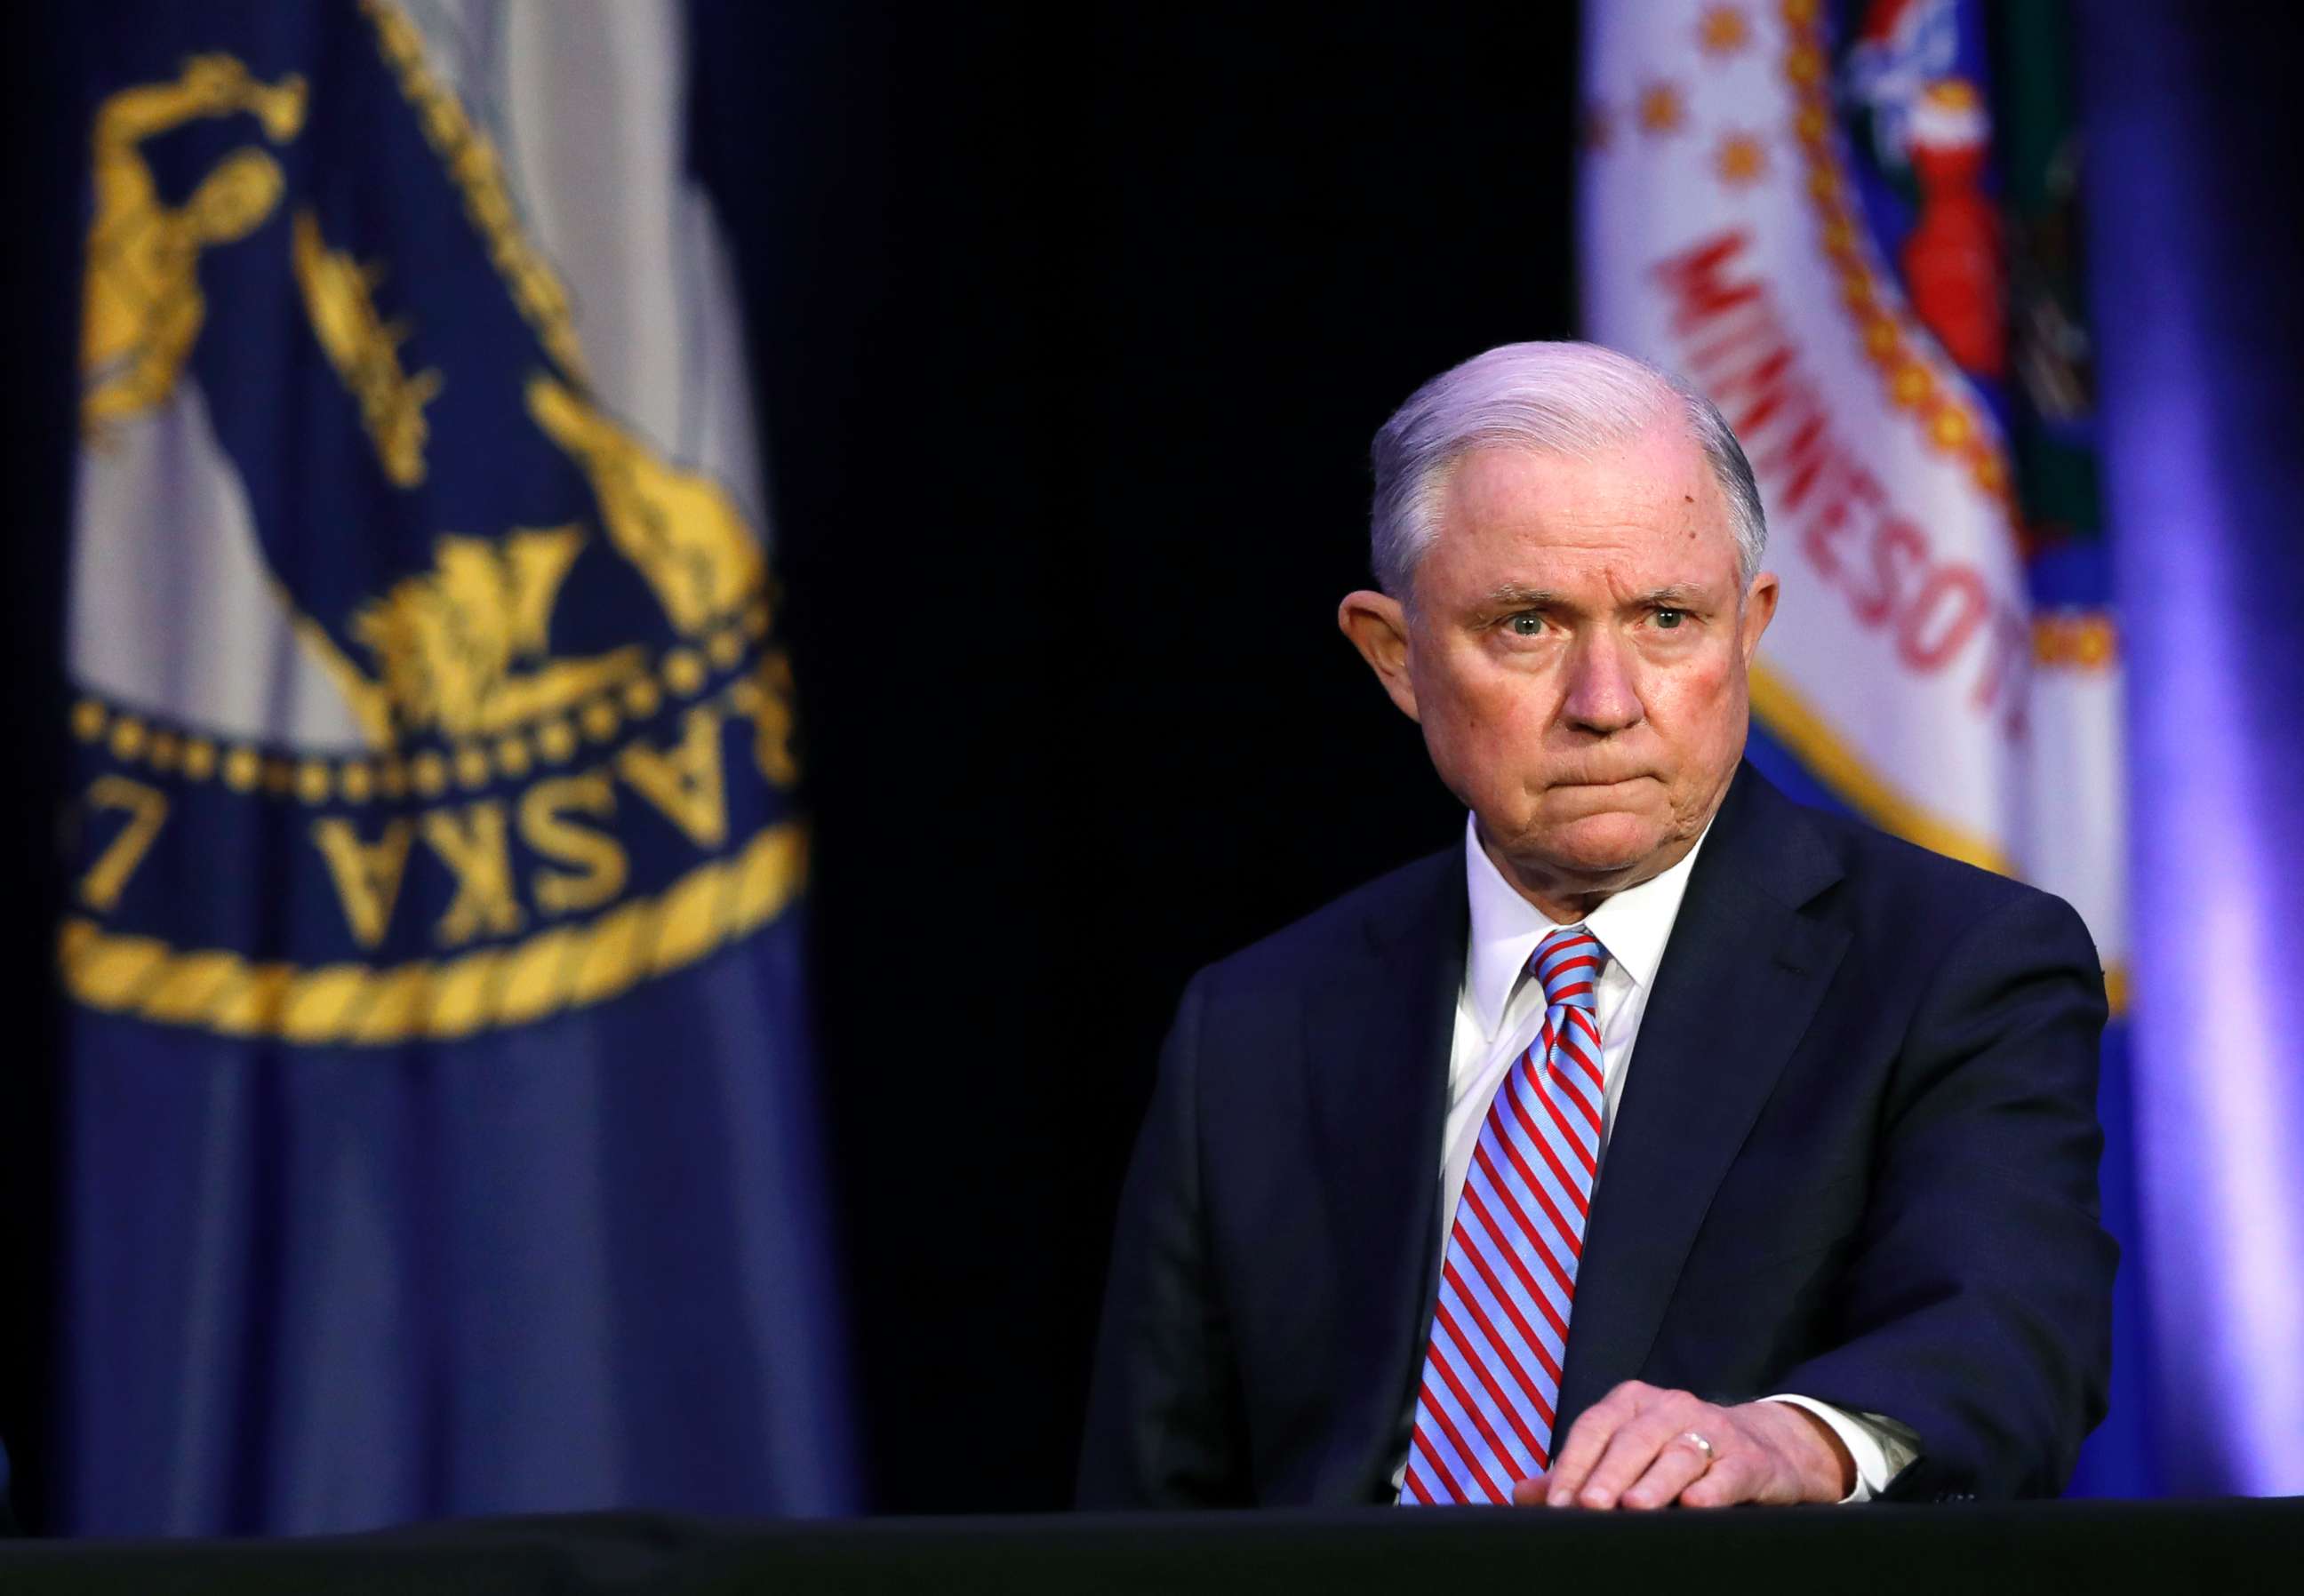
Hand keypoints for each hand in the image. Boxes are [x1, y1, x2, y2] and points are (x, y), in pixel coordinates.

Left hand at [1509, 1381, 1853, 1509]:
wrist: (1764, 1449)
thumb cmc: (1677, 1452)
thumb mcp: (1627, 1453)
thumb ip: (1577, 1472)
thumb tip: (1522, 1493)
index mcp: (1632, 1402)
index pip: (1594, 1428)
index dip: (1573, 1464)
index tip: (1555, 1503)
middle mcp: (1671, 1408)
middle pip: (1632, 1439)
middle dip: (1608, 1474)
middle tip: (1589, 1506)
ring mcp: (1713, 1430)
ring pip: (1678, 1455)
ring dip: (1654, 1482)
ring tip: (1634, 1508)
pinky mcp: (1750, 1460)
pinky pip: (1728, 1473)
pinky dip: (1711, 1489)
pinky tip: (1694, 1505)